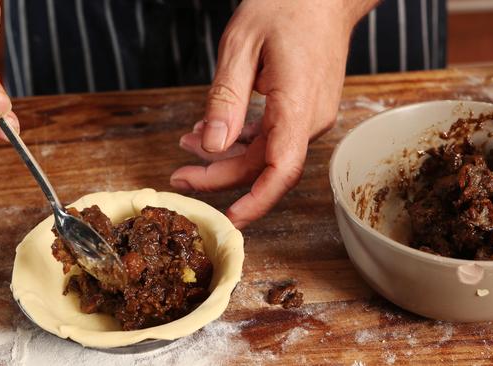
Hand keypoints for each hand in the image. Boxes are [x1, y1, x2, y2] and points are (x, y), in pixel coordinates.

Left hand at [171, 0, 375, 227]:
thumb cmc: (287, 6)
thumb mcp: (242, 45)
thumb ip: (226, 99)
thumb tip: (212, 146)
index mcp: (297, 105)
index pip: (281, 169)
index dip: (256, 201)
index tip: (231, 219)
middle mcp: (311, 118)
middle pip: (265, 165)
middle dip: (220, 175)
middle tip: (180, 175)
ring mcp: (312, 115)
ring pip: (267, 153)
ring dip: (228, 156)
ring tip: (187, 146)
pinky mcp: (306, 109)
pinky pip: (274, 136)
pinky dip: (243, 139)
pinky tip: (216, 131)